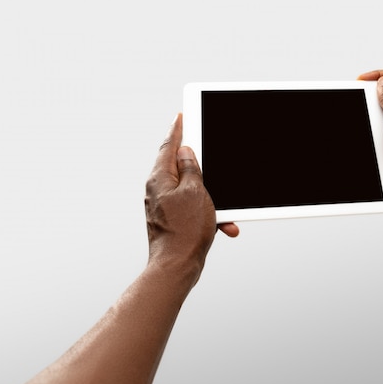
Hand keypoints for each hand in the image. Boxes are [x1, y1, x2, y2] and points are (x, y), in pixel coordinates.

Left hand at [145, 114, 237, 283]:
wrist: (177, 267)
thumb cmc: (186, 231)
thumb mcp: (195, 192)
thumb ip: (191, 169)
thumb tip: (185, 153)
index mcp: (160, 179)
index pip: (168, 146)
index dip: (177, 130)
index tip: (181, 116)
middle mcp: (158, 191)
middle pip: (180, 167)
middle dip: (200, 165)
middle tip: (209, 152)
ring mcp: (164, 206)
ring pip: (191, 191)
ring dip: (211, 198)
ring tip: (224, 210)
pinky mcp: (172, 221)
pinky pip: (193, 209)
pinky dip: (208, 214)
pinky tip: (223, 226)